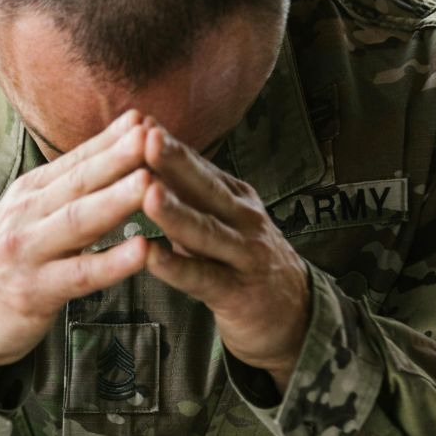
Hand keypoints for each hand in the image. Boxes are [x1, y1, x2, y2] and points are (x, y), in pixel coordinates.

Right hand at [0, 110, 151, 381]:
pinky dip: (112, 262)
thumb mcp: (29, 216)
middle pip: (79, 182)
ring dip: (115, 200)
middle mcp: (27, 214)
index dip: (111, 140)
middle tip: (154, 136)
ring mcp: (27, 251)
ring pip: (78, 222)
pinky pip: (80, 274)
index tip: (145, 118)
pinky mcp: (34, 291)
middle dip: (118, 157)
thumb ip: (68, 190)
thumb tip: (113, 154)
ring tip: (149, 182)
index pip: (76, 160)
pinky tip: (142, 251)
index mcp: (31, 192)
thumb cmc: (8, 262)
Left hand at [140, 122, 310, 391]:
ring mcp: (244, 255)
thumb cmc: (244, 263)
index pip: (198, 166)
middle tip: (145, 137)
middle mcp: (243, 220)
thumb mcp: (222, 222)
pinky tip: (151, 256)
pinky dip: (176, 267)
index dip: (170, 144)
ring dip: (175, 212)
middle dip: (174, 162)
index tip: (139, 119)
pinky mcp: (238, 293)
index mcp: (234, 198)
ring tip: (147, 192)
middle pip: (205, 188)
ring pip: (206, 231)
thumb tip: (145, 158)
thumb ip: (189, 196)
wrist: (296, 316)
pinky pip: (203, 278)